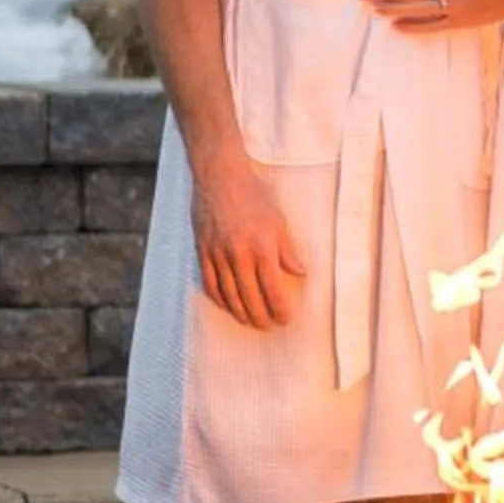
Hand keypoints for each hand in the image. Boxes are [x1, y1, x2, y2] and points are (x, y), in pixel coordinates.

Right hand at [191, 157, 303, 328]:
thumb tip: (301, 273)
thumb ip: (288, 250)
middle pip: (250, 297)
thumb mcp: (278, 220)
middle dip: (261, 316)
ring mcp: (217, 255)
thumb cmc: (254, 194)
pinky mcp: (202, 251)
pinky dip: (219, 298)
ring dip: (240, 312)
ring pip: (229, 294)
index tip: (285, 319)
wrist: (220, 176)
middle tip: (268, 326)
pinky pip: (210, 282)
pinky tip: (227, 305)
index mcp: (262, 247)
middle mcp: (239, 255)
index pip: (273, 288)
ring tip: (250, 321)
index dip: (279, 308)